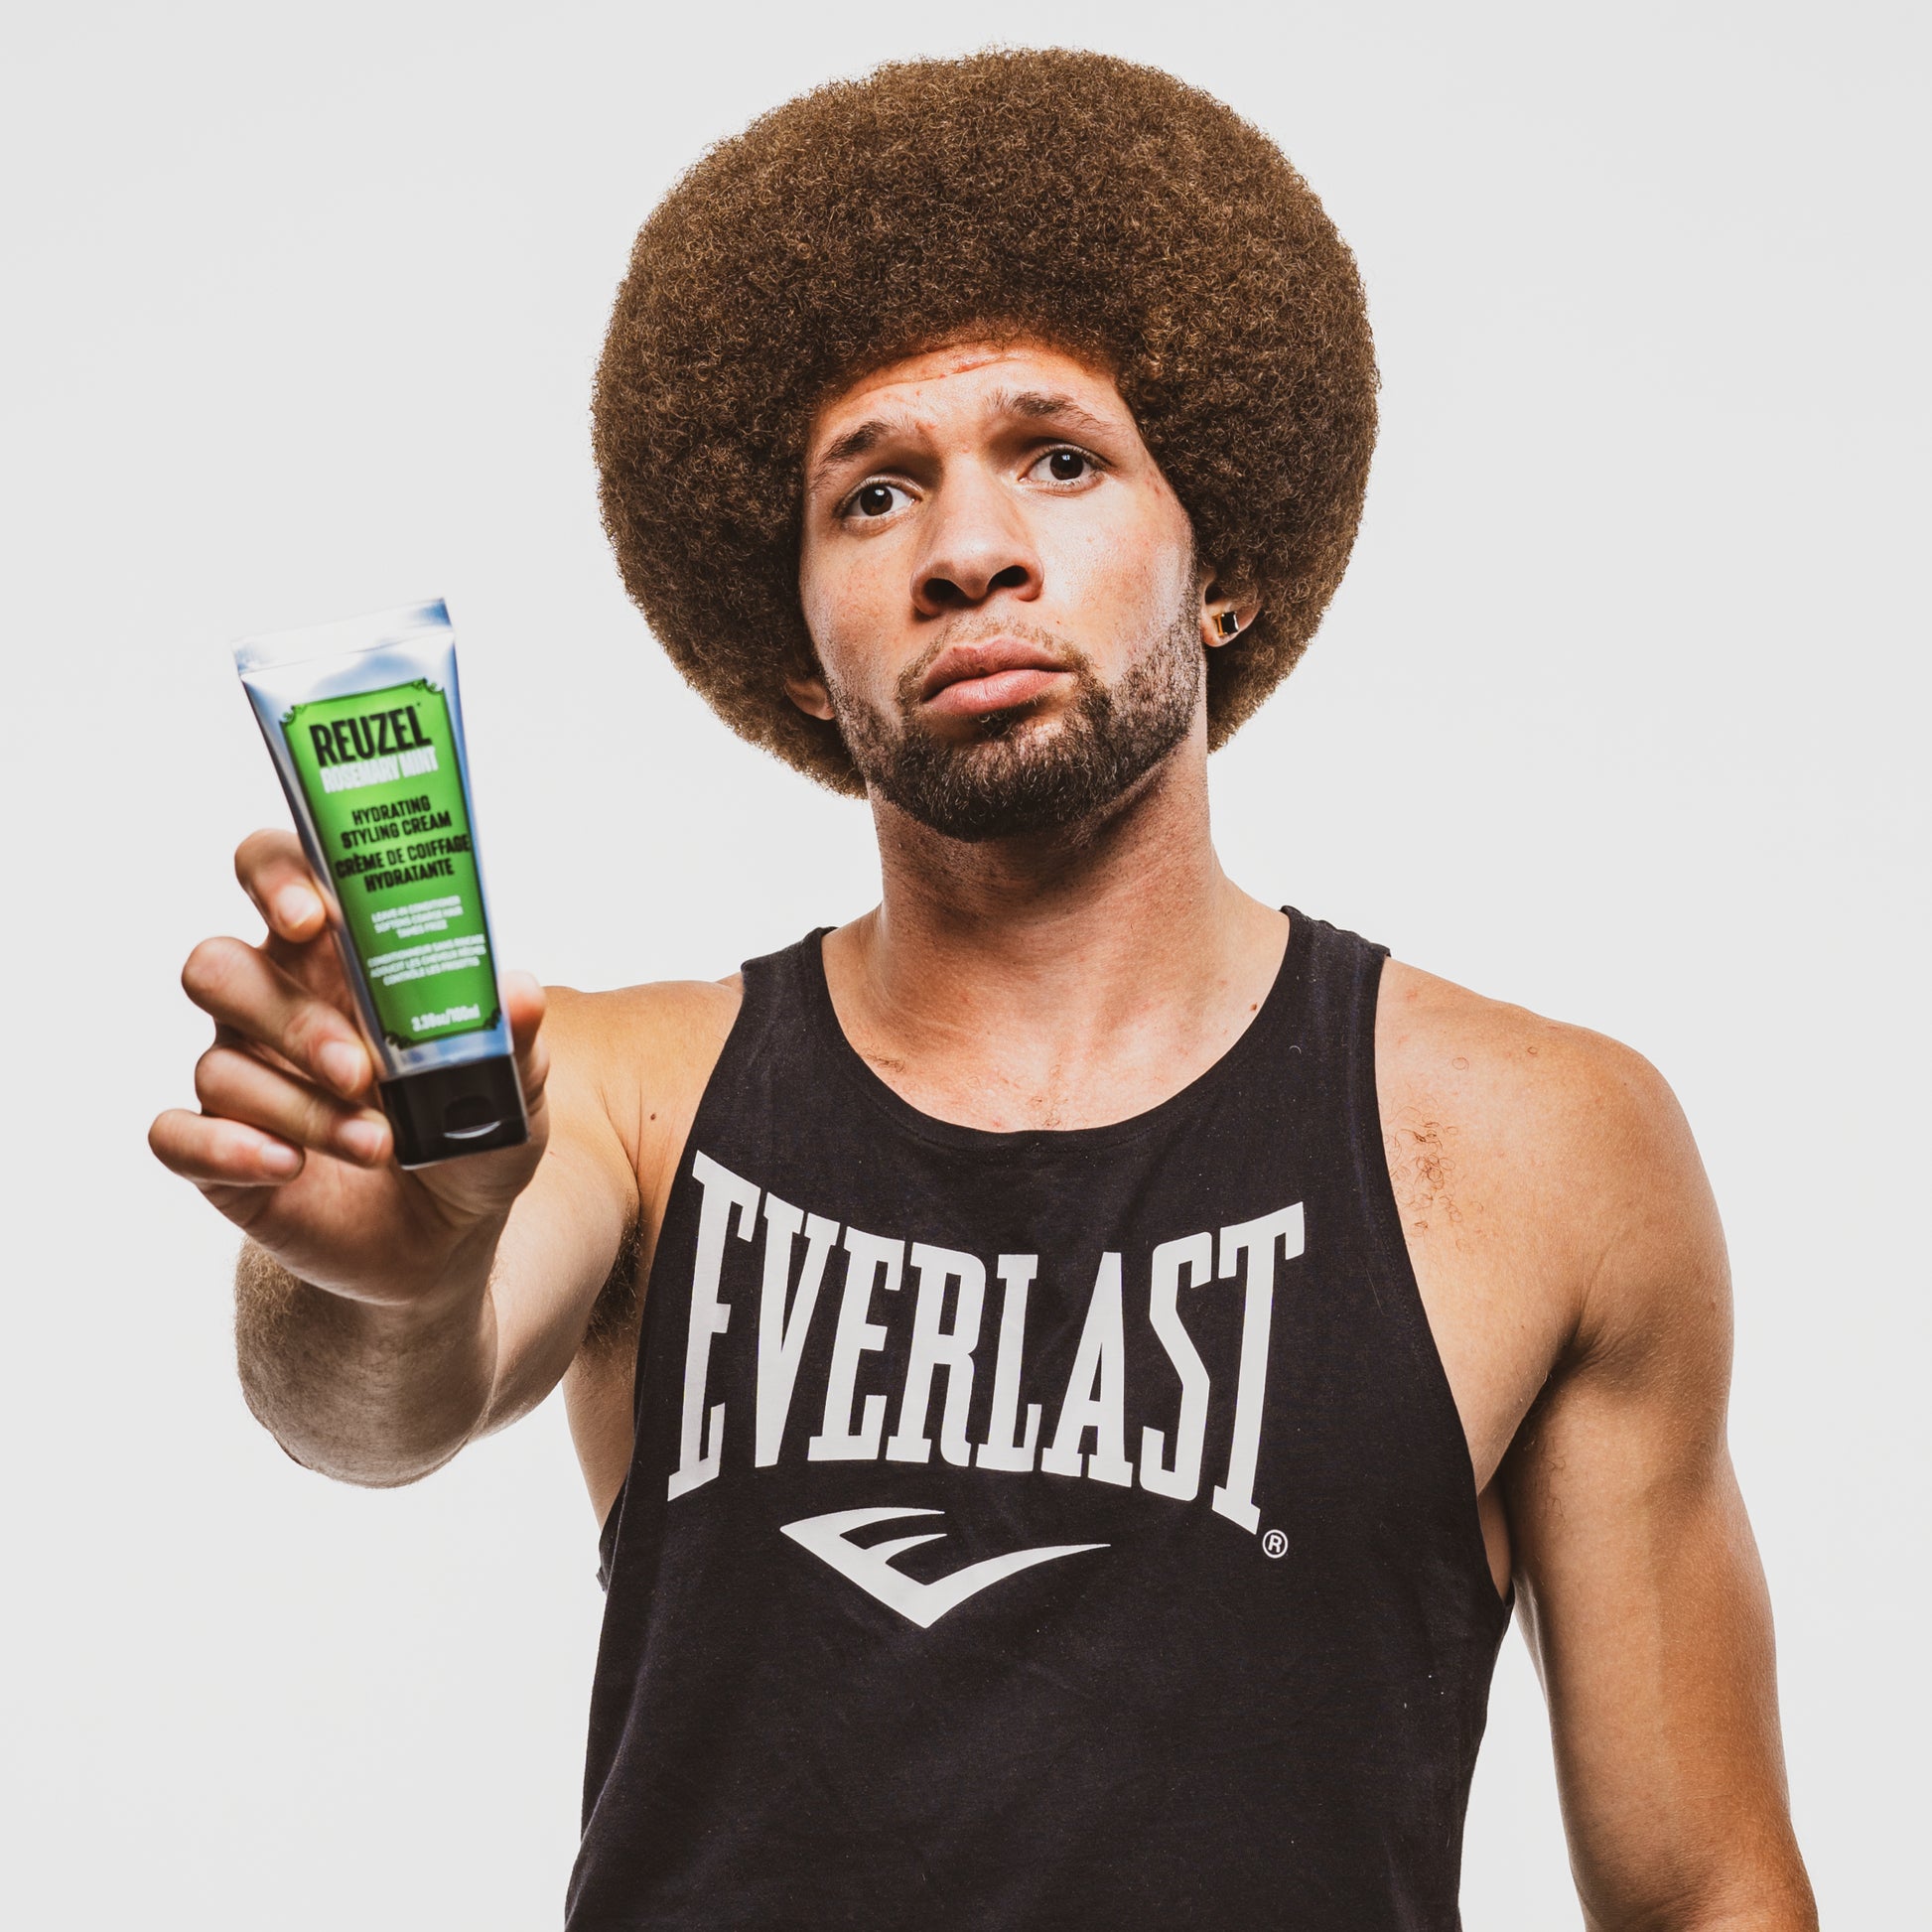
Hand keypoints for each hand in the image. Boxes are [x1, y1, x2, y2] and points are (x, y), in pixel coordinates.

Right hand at [149, 830, 549, 1311]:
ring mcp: (240, 1077)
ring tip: (378, 1145)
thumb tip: (519, 990)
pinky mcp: (218, 1151)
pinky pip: (177, 1133)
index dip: (275, 879)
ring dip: (301, 1106)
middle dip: (290, 1017)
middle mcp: (272, 1007)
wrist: (447, 1238)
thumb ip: (514, 1038)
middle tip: (361, 1069)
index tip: (312, 916)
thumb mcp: (513, 1091)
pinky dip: (229, 1148)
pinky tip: (288, 1166)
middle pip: (219, 965)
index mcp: (336, 960)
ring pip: (219, 1063)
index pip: (275, 877)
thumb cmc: (469, 1134)